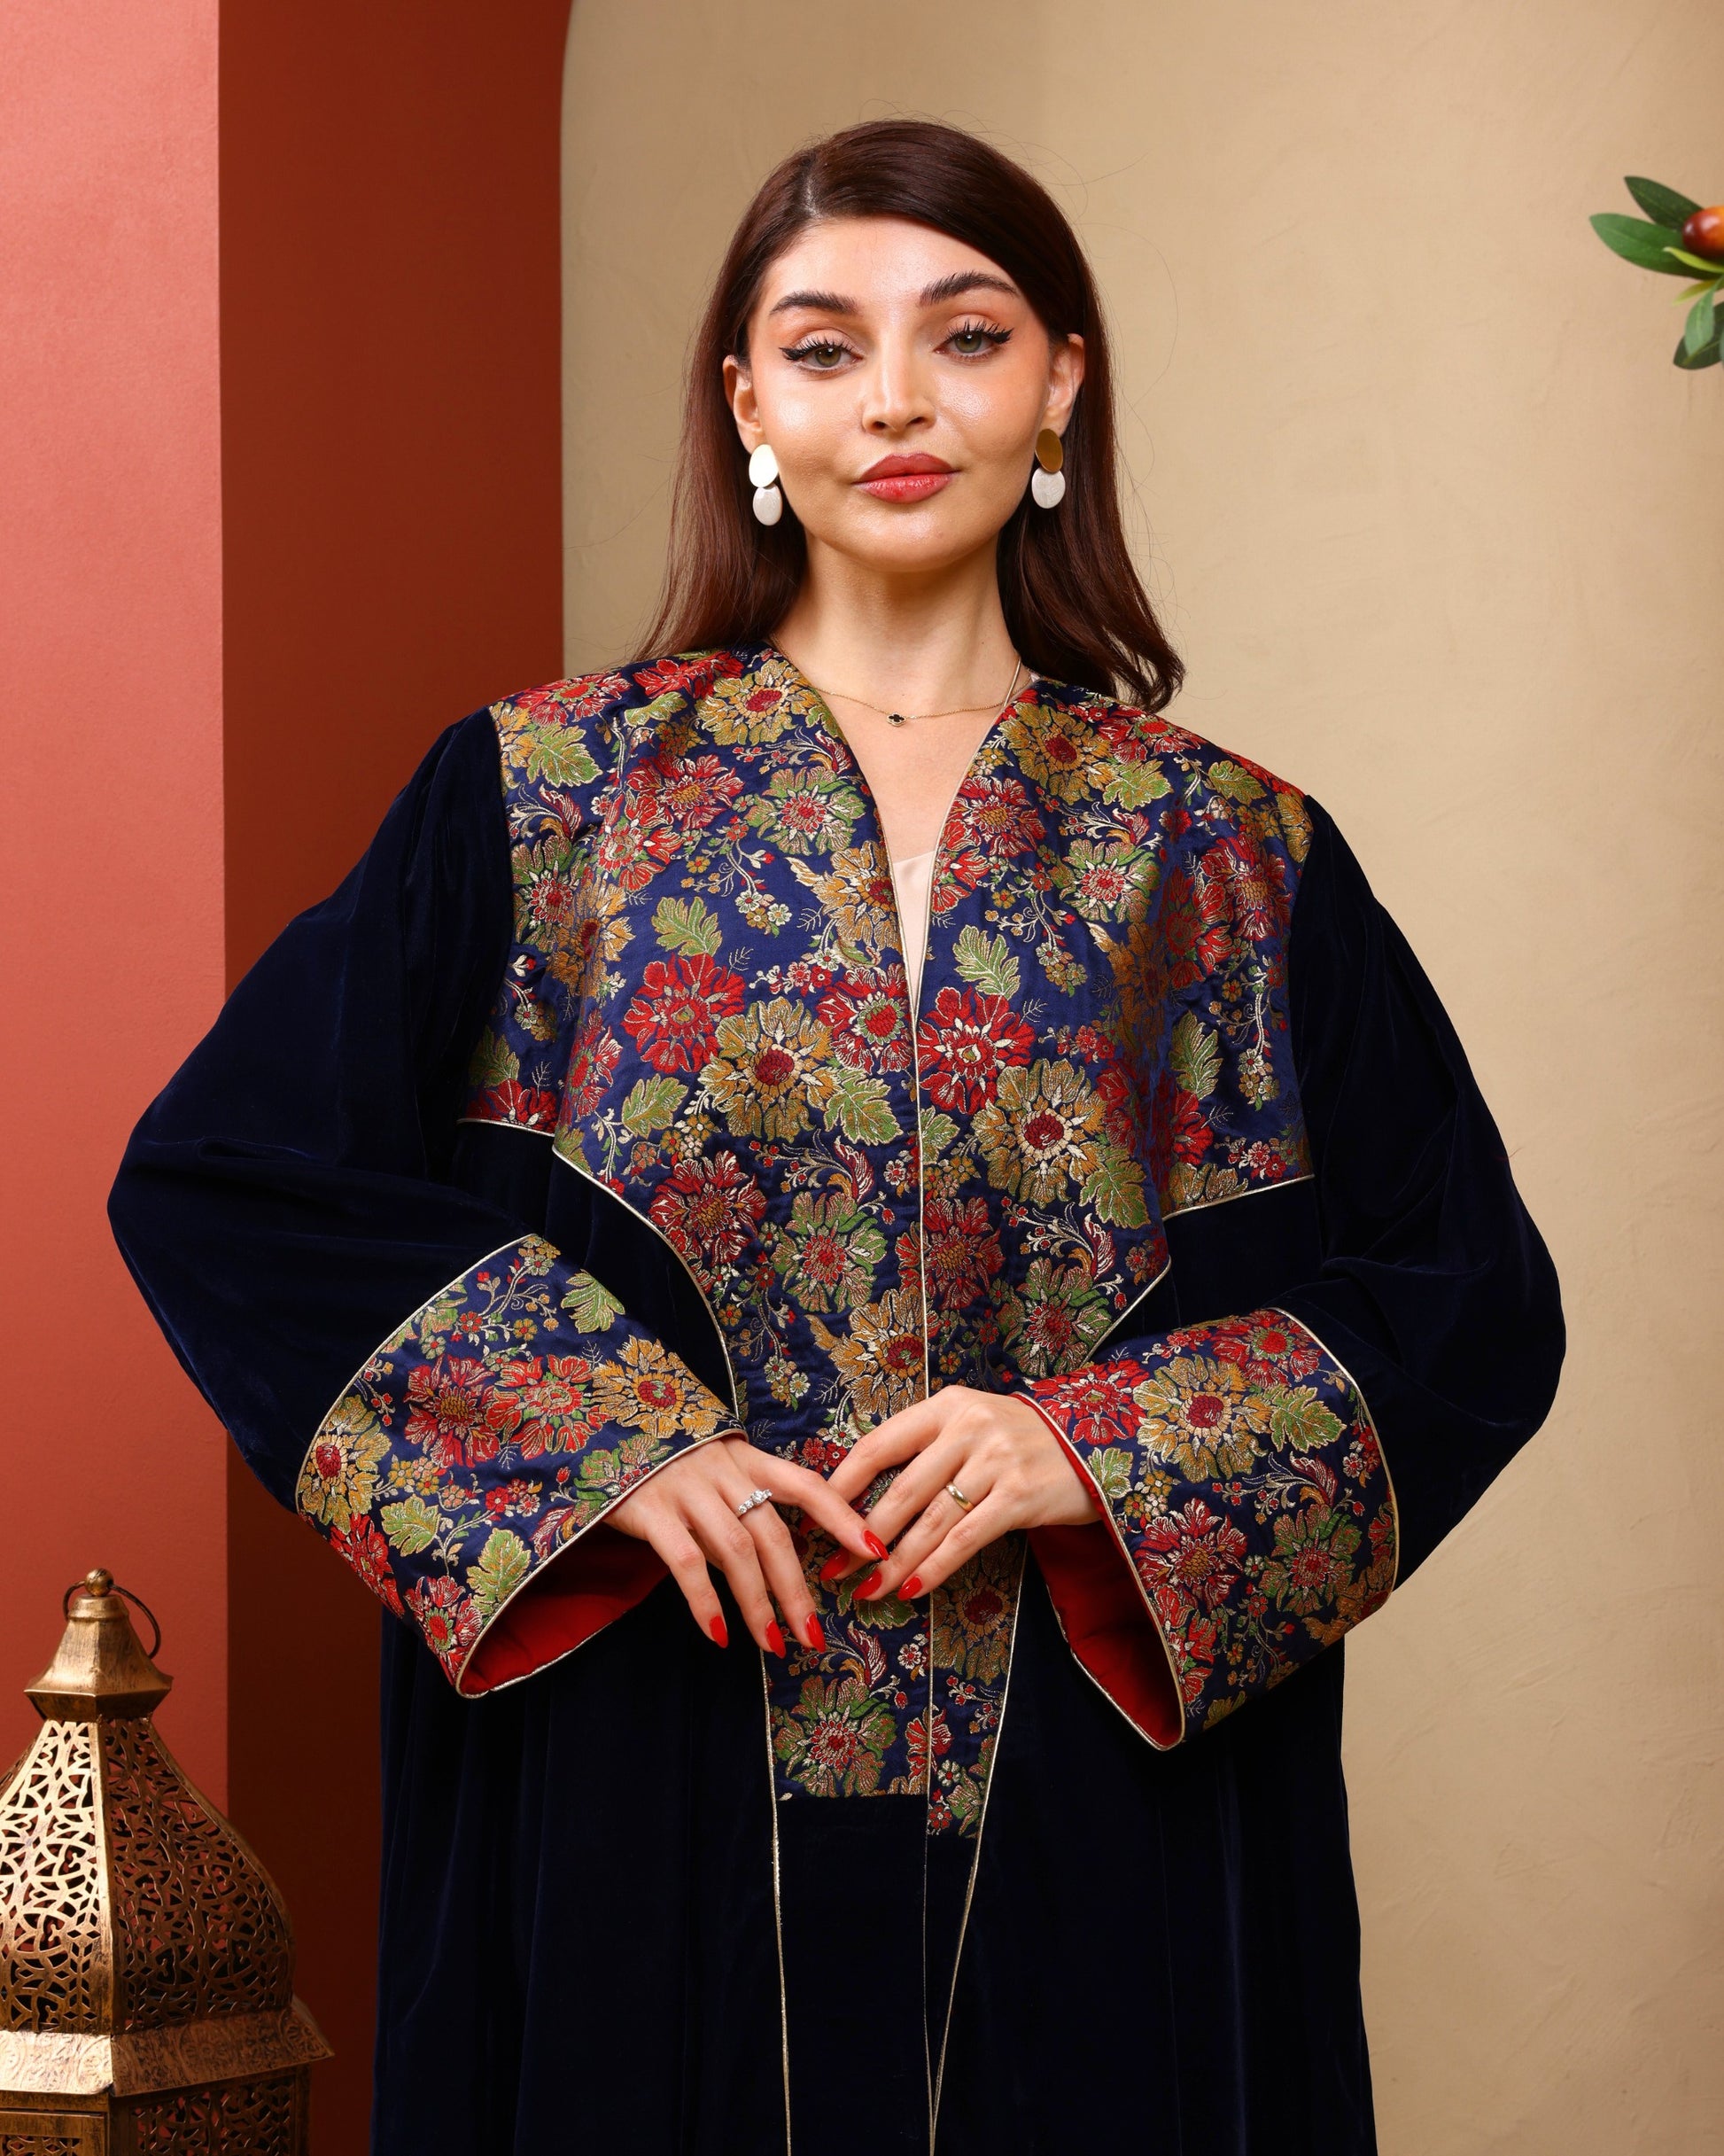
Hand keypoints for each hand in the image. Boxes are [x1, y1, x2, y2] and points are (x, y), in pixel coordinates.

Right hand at [606, 1435, 886, 1653]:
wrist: (600, 1427)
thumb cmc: (665, 1460)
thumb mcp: (712, 1470)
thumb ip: (743, 1506)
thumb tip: (778, 1564)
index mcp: (746, 1458)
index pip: (806, 1484)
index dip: (842, 1516)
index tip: (875, 1550)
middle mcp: (722, 1472)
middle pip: (773, 1534)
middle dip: (797, 1588)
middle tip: (814, 1634)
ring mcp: (686, 1489)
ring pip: (737, 1551)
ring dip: (758, 1604)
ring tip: (774, 1644)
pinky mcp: (649, 1509)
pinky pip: (685, 1562)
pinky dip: (705, 1601)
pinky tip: (719, 1635)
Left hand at [824, 1385, 1100, 1598]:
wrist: (1094, 1444)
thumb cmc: (1020, 1441)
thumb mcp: (972, 1424)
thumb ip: (927, 1449)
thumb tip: (865, 1497)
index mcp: (946, 1406)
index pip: (879, 1444)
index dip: (842, 1484)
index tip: (815, 1517)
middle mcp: (968, 1428)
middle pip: (901, 1490)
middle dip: (860, 1536)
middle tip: (832, 1569)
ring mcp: (995, 1462)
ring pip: (930, 1521)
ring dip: (893, 1562)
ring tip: (866, 1589)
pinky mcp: (1019, 1497)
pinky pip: (965, 1540)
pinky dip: (934, 1568)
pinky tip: (911, 1589)